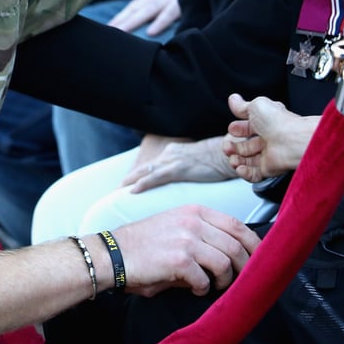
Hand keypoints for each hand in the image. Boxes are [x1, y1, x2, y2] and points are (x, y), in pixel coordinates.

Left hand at [108, 0, 186, 34]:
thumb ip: (149, 10)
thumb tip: (133, 28)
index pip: (129, 10)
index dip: (116, 20)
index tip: (101, 32)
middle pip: (133, 11)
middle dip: (119, 22)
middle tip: (103, 35)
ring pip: (147, 11)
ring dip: (133, 22)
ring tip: (120, 32)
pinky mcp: (183, 1)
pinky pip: (170, 13)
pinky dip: (160, 22)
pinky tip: (151, 32)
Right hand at [111, 204, 259, 296]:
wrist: (113, 254)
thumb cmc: (144, 245)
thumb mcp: (176, 228)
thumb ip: (203, 236)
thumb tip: (232, 258)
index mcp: (195, 211)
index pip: (237, 224)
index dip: (253, 243)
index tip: (259, 259)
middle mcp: (194, 221)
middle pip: (236, 244)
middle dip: (244, 266)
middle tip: (240, 280)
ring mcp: (187, 239)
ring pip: (225, 262)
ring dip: (223, 280)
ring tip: (213, 285)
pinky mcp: (179, 260)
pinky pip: (205, 279)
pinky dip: (202, 288)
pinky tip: (193, 287)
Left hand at [121, 134, 237, 191]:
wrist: (228, 154)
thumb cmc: (217, 160)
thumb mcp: (197, 163)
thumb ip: (187, 170)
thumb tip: (184, 181)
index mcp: (173, 152)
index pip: (151, 165)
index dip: (139, 174)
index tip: (127, 184)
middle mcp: (169, 154)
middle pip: (144, 167)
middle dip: (129, 178)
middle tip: (116, 189)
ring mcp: (173, 160)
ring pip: (146, 171)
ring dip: (131, 181)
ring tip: (118, 190)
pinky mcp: (179, 168)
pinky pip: (156, 177)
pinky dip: (143, 183)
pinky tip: (133, 190)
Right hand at [223, 93, 317, 181]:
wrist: (292, 140)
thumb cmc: (278, 122)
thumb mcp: (256, 106)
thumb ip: (242, 106)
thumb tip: (233, 99)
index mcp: (267, 123)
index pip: (250, 127)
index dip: (238, 129)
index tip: (231, 129)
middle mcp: (269, 139)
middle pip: (246, 146)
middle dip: (233, 147)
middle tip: (227, 147)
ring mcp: (269, 155)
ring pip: (248, 160)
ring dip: (236, 160)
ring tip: (232, 158)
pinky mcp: (270, 169)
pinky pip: (254, 174)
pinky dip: (244, 172)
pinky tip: (239, 167)